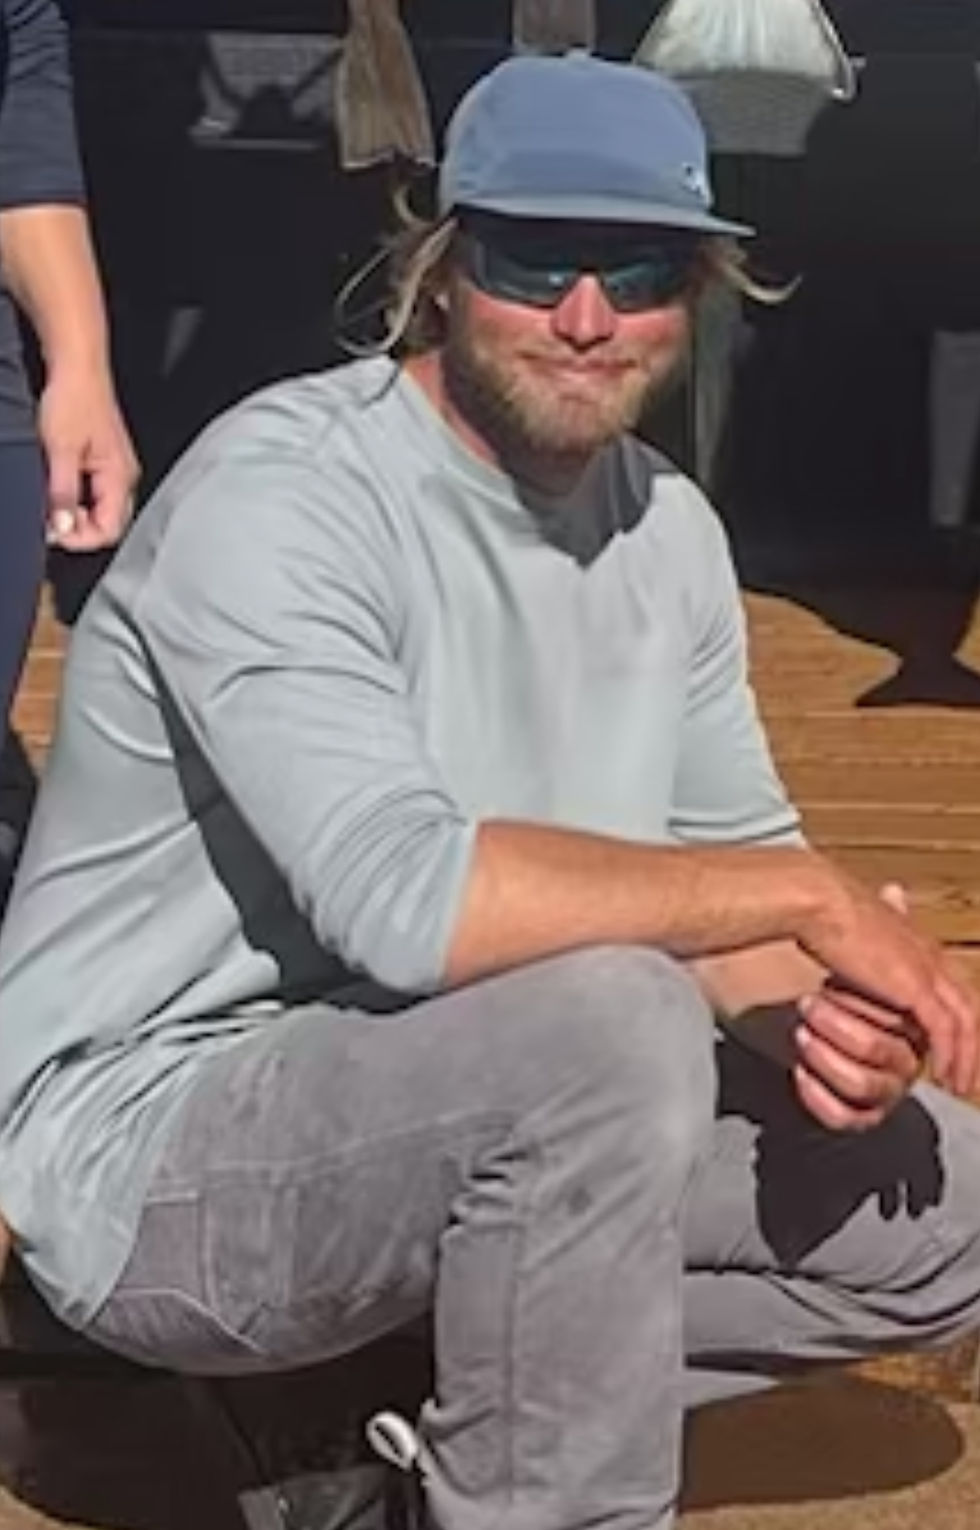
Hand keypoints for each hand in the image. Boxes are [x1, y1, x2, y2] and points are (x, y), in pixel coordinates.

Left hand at [39, 367, 139, 550]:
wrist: (77, 366)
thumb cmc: (74, 397)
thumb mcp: (60, 450)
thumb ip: (63, 493)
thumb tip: (62, 526)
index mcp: (120, 477)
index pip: (109, 530)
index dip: (80, 537)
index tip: (53, 529)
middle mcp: (124, 476)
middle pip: (108, 524)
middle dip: (78, 528)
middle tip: (50, 517)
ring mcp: (115, 469)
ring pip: (100, 510)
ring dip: (75, 513)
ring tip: (52, 498)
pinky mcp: (104, 461)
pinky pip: (94, 494)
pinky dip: (75, 498)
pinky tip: (58, 486)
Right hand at [798, 872, 978, 1110]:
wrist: (821, 903)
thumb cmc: (828, 911)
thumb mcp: (857, 931)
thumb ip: (870, 944)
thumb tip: (865, 947)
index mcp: (921, 944)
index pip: (956, 988)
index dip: (960, 1020)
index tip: (955, 1048)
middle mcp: (933, 956)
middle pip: (971, 1006)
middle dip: (973, 1044)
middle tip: (967, 1075)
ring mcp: (928, 970)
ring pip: (966, 1022)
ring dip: (966, 1057)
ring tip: (958, 1085)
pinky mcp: (916, 986)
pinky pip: (944, 1030)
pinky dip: (948, 1054)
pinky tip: (940, 1076)